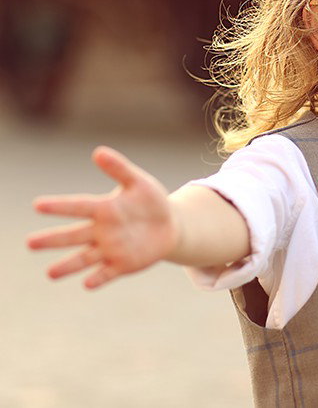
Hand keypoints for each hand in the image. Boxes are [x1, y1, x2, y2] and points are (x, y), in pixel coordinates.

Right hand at [27, 146, 178, 288]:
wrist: (169, 225)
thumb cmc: (150, 201)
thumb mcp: (138, 182)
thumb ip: (119, 169)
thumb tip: (98, 152)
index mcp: (103, 209)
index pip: (78, 206)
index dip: (59, 206)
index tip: (37, 205)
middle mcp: (100, 231)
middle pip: (73, 235)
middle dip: (52, 240)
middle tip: (29, 243)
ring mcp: (110, 249)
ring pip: (84, 258)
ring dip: (68, 266)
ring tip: (50, 273)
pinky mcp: (122, 265)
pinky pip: (108, 273)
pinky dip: (98, 278)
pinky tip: (87, 284)